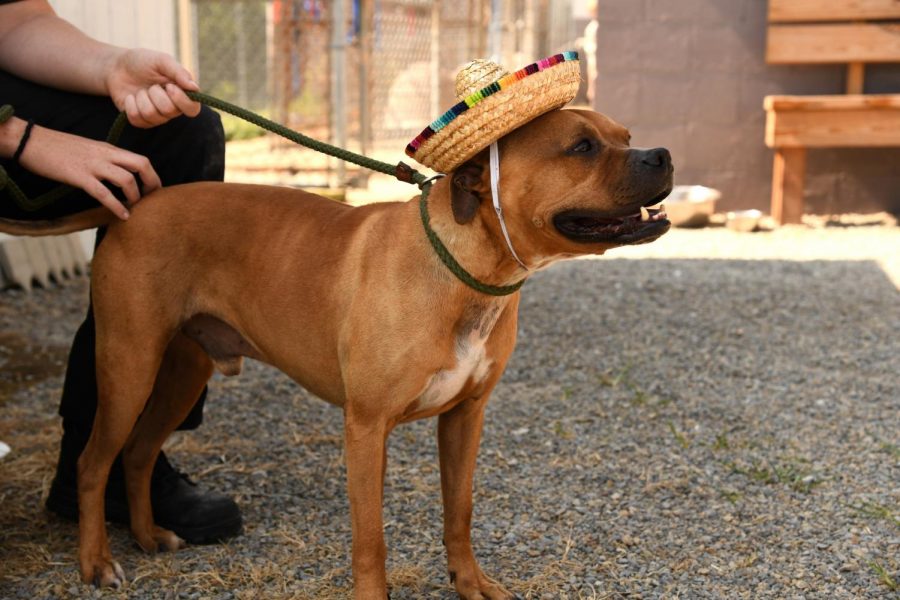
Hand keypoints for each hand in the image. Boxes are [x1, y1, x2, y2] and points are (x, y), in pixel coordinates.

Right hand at [17, 122, 160, 219]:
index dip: (152, 176)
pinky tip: (123, 216)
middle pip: (141, 164)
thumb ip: (105, 159)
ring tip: (136, 208)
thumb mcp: (88, 149)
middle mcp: (105, 154)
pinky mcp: (79, 176)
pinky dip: (117, 206)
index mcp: (108, 149)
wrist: (30, 141)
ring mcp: (93, 165)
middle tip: (152, 200)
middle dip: (152, 183)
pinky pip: (103, 193)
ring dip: (135, 196)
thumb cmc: (57, 148)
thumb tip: (118, 174)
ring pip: (126, 179)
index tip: (153, 191)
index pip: (140, 160)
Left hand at [105, 48, 200, 127]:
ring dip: (142, 98)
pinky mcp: (140, 121)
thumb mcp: (161, 60)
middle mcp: (172, 109)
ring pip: (151, 115)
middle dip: (155, 93)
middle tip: (152, 84)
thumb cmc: (142, 62)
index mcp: (182, 94)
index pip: (192, 109)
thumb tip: (194, 87)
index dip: (181, 100)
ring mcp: (156, 117)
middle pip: (169, 111)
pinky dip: (130, 104)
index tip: (169, 86)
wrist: (116, 67)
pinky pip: (137, 119)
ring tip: (141, 90)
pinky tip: (131, 97)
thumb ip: (179, 72)